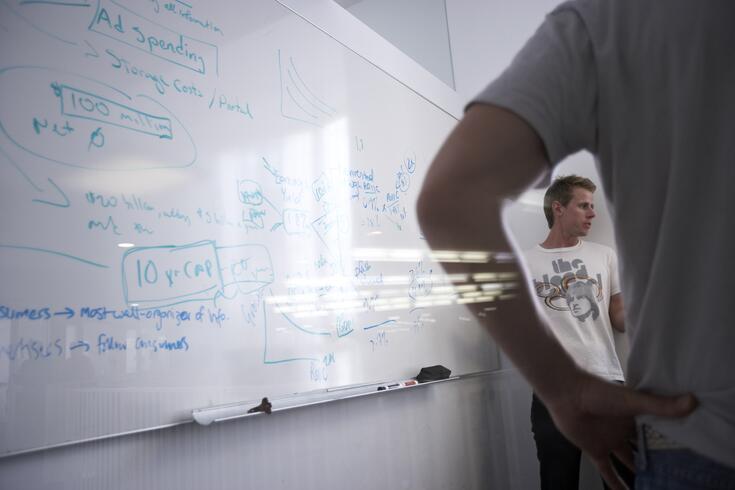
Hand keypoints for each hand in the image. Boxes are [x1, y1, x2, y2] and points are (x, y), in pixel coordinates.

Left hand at [543, 373, 696, 489]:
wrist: (567, 394)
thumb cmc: (599, 392)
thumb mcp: (633, 400)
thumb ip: (661, 405)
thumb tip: (693, 402)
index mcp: (637, 415)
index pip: (660, 431)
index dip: (673, 442)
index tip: (692, 454)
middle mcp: (625, 429)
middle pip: (646, 448)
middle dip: (660, 460)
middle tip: (678, 475)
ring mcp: (611, 441)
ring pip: (630, 461)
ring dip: (641, 474)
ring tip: (659, 485)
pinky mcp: (595, 450)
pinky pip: (608, 471)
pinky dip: (617, 485)